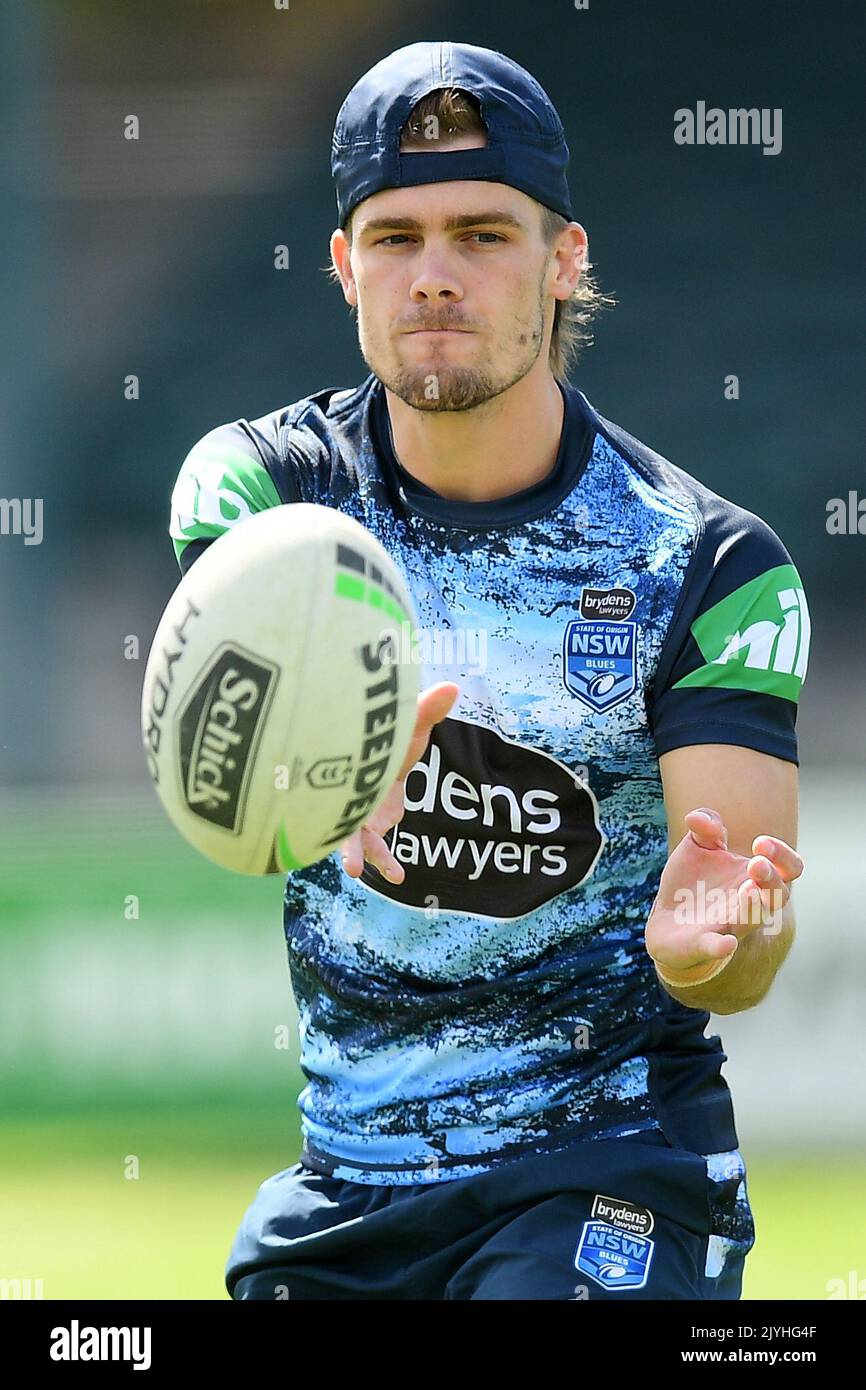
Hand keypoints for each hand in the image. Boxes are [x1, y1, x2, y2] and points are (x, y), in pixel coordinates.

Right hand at [339, 681, 458, 883]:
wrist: (385, 752)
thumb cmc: (391, 736)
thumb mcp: (410, 725)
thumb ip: (427, 709)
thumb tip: (452, 688)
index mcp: (350, 763)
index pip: (336, 767)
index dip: (326, 775)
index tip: (315, 783)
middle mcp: (346, 788)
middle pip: (332, 808)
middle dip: (331, 822)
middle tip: (334, 844)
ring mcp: (355, 809)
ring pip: (348, 835)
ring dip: (352, 851)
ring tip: (353, 870)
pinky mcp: (370, 824)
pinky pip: (374, 847)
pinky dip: (384, 861)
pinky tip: (398, 877)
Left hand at [645, 807, 803, 980]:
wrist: (666, 919)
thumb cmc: (693, 880)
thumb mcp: (697, 846)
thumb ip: (705, 827)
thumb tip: (697, 818)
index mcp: (755, 877)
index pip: (789, 867)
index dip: (783, 855)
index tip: (760, 842)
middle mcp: (749, 904)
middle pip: (778, 895)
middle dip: (771, 878)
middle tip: (756, 863)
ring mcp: (729, 926)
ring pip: (752, 921)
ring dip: (753, 907)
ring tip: (748, 889)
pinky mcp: (704, 944)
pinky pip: (717, 948)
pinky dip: (721, 947)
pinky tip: (726, 943)